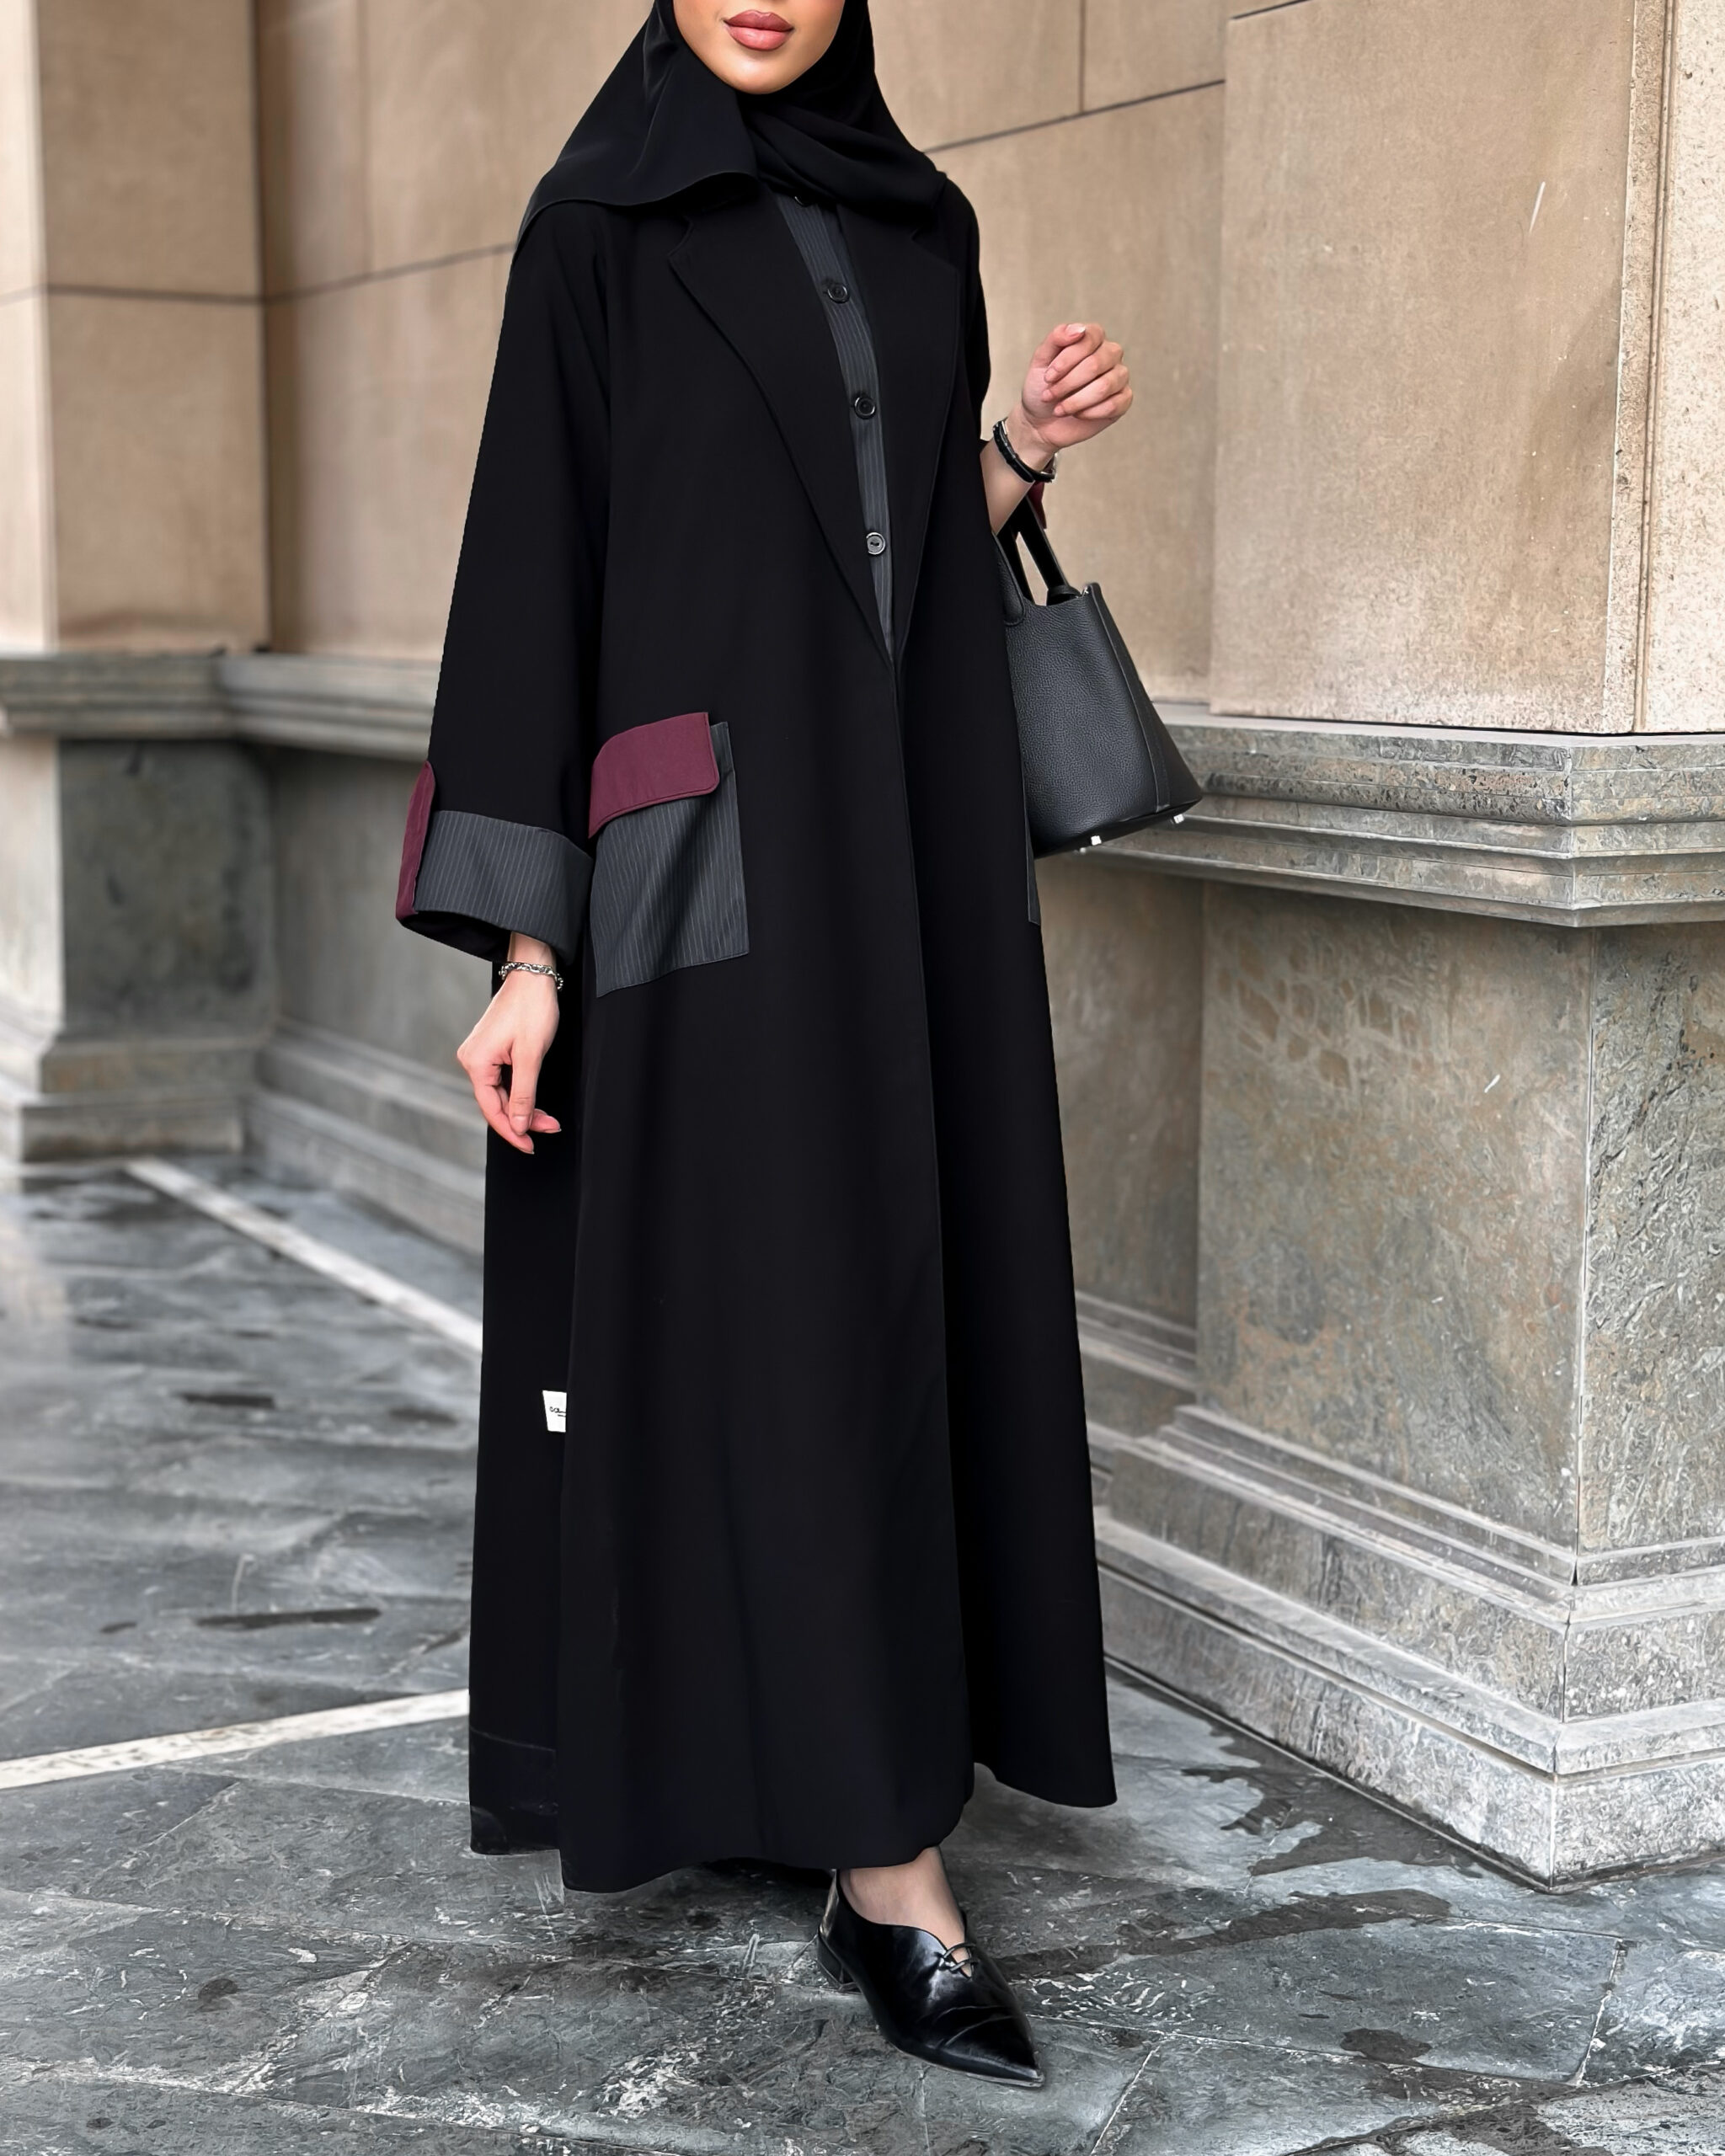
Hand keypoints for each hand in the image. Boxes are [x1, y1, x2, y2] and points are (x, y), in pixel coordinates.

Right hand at [456, 935, 561, 1154]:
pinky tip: (534, 1102)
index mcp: (476, 1062)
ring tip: (548, 1119)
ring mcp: (480, 1054)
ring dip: (524, 1107)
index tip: (530, 1146)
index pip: (492, 1108)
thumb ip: (524, 1094)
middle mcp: (472, 1059)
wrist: (533, 975)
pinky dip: (520, 1092)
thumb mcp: (531, 1055)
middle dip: (523, 1119)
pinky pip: (502, 1080)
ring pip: (501, 1093)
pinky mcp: (490, 1049)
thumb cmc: (532, 1008)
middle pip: (496, 1102)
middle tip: (550, 1128)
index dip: (512, 1131)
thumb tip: (518, 1125)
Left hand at [1012, 321, 1132, 461]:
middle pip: (1095, 364)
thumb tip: (1079, 329)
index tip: (1048, 377)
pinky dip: (1089, 413)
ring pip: (1104, 386)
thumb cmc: (1042, 387)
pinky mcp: (1123, 400)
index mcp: (1093, 338)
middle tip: (1049, 395)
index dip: (1066, 360)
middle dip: (1067, 383)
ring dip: (1076, 401)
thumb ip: (1056, 338)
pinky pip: (1113, 405)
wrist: (1041, 421)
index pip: (1089, 337)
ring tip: (1059, 409)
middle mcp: (1111, 353)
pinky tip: (1077, 415)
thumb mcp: (1041, 360)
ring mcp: (1120, 376)